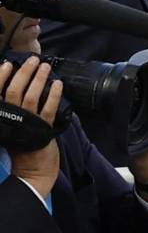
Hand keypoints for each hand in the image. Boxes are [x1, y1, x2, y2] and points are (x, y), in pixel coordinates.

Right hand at [4, 57, 62, 198]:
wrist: (32, 172)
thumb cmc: (22, 149)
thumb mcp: (12, 127)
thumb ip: (12, 110)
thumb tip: (19, 88)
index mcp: (1, 116)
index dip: (1, 76)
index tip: (8, 64)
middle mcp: (10, 117)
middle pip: (13, 89)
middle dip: (23, 72)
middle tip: (33, 60)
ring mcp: (26, 123)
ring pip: (31, 95)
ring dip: (38, 78)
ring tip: (44, 67)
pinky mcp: (42, 129)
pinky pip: (48, 107)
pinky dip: (54, 94)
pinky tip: (58, 84)